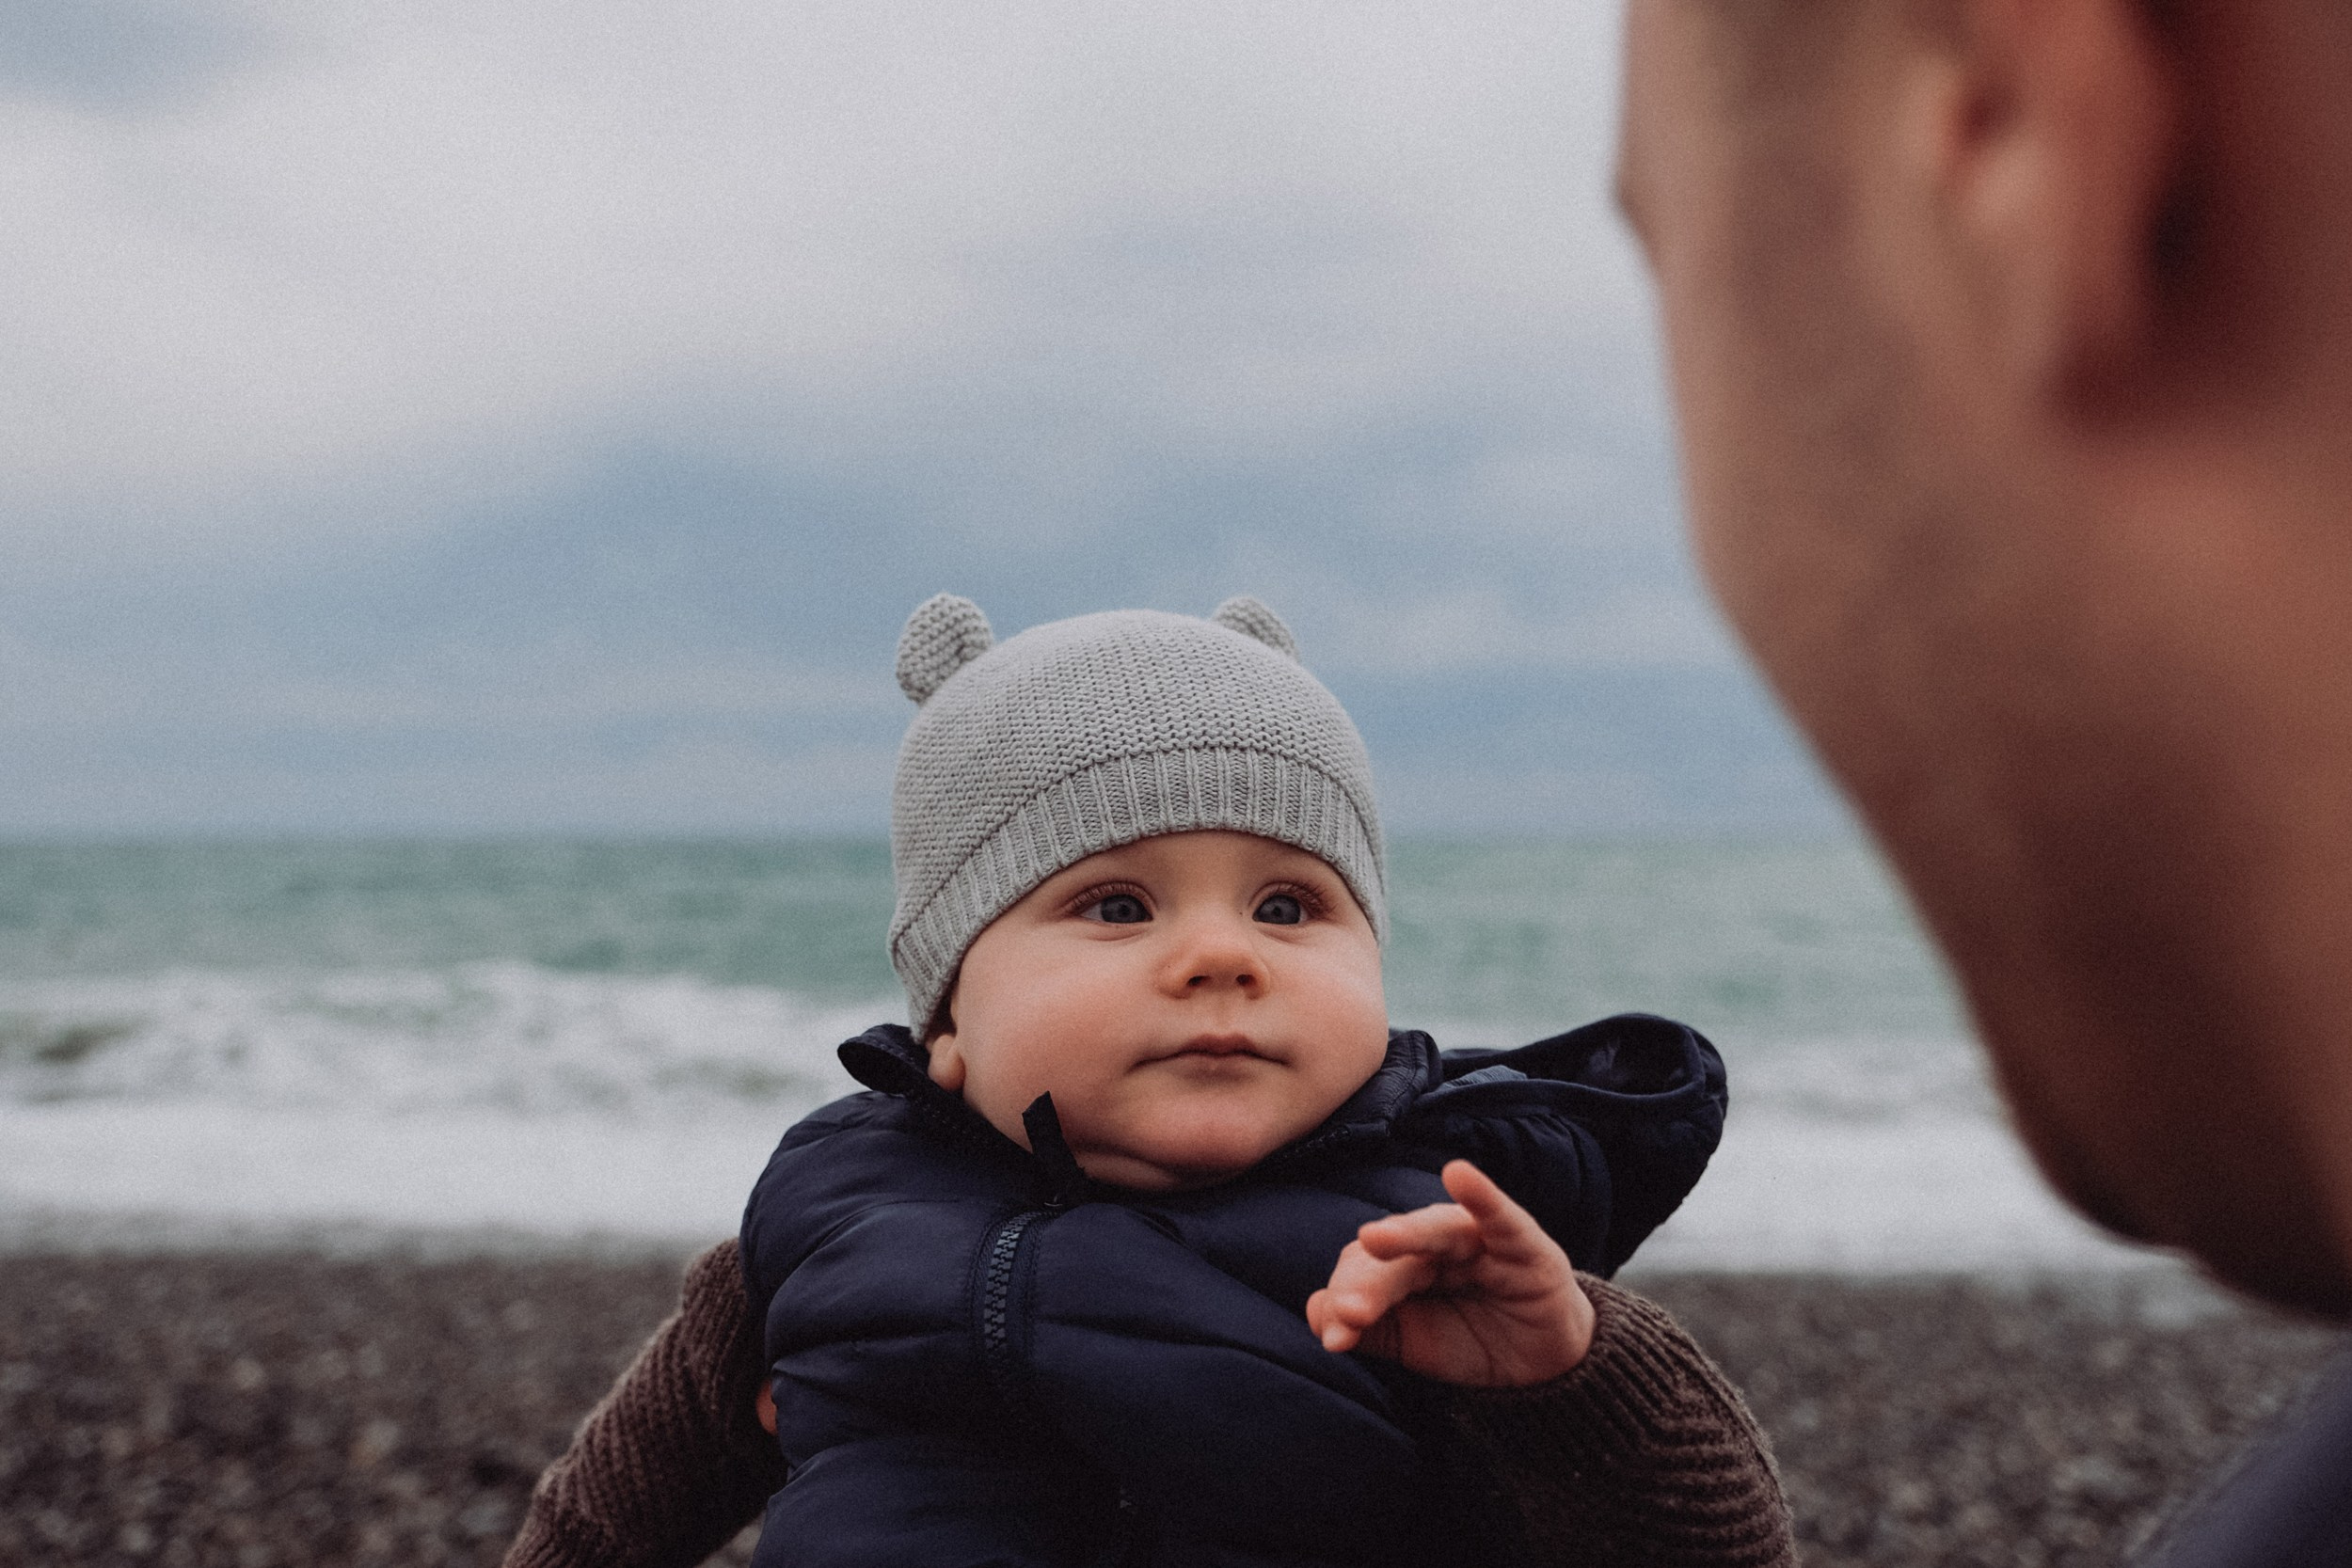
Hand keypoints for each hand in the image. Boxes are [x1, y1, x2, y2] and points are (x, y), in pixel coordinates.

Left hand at [1305, 1159, 1594, 1386]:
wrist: (1545, 1366)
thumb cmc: (1472, 1339)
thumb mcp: (1415, 1343)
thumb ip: (1370, 1327)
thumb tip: (1316, 1312)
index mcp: (1404, 1263)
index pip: (1364, 1273)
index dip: (1346, 1300)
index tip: (1334, 1338)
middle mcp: (1436, 1243)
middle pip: (1392, 1256)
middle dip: (1367, 1284)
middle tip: (1348, 1313)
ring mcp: (1480, 1240)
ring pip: (1436, 1232)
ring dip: (1405, 1234)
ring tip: (1374, 1238)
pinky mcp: (1525, 1245)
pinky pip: (1500, 1216)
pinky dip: (1482, 1196)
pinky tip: (1460, 1175)